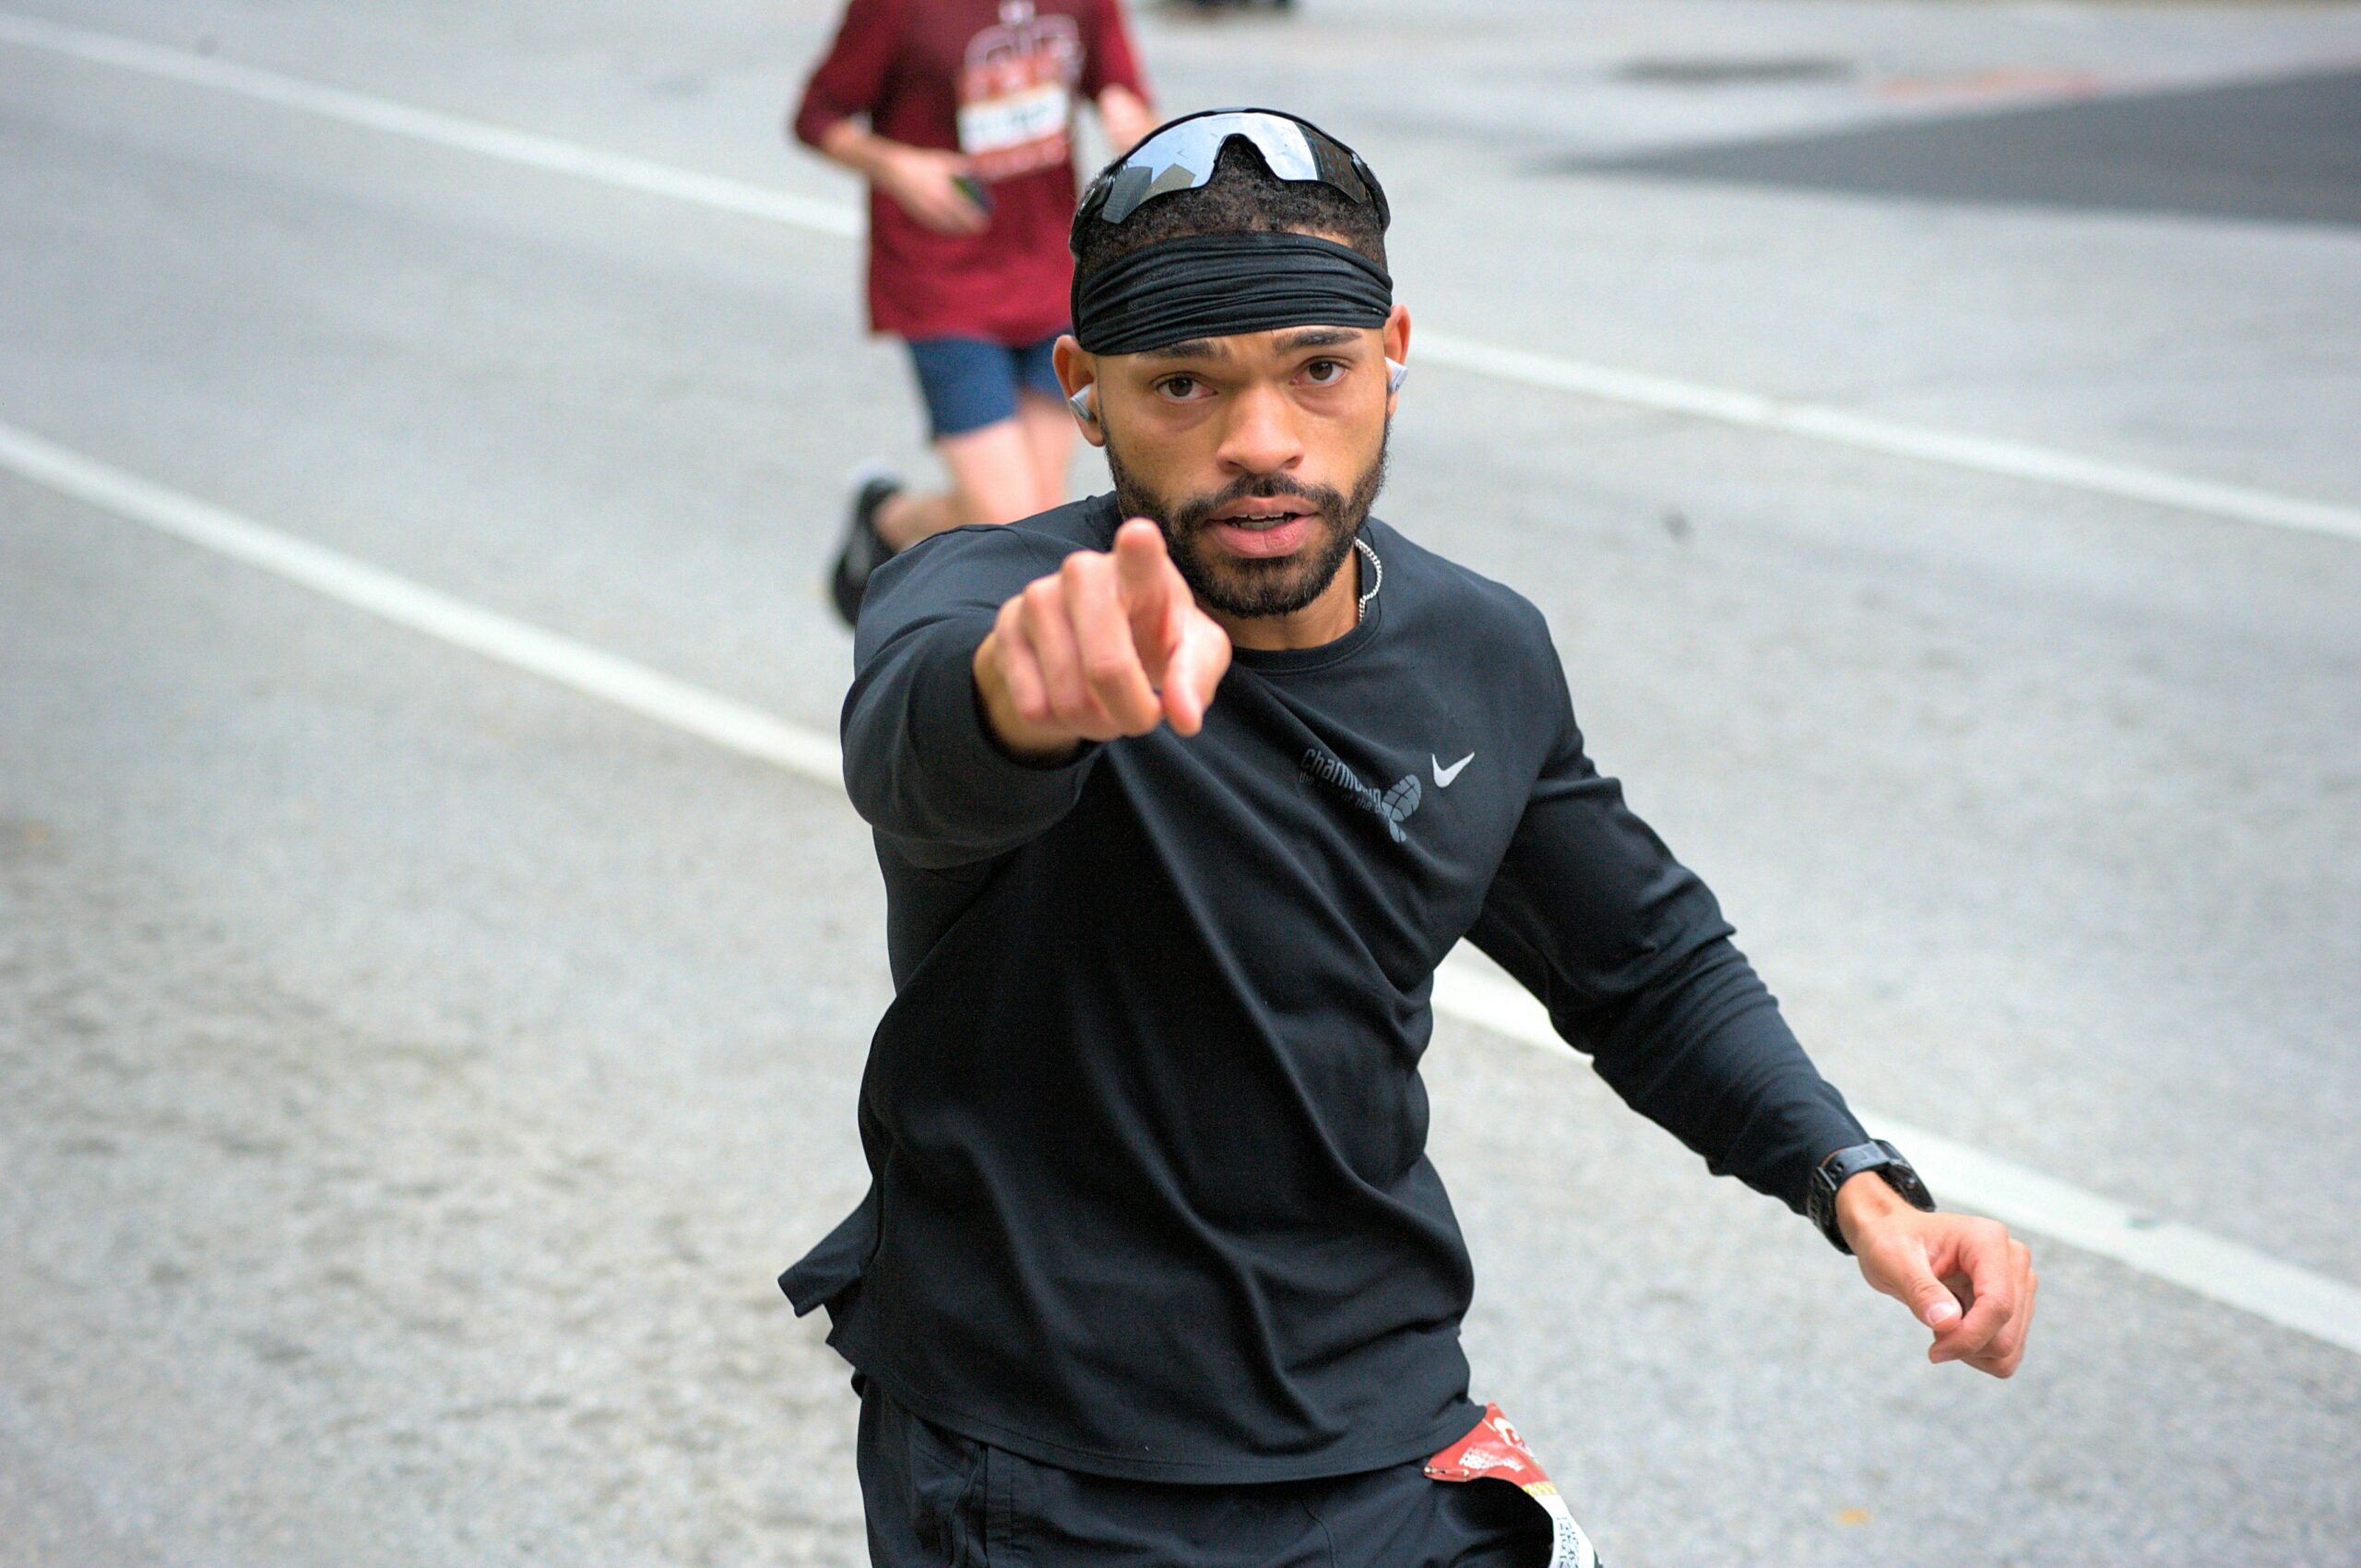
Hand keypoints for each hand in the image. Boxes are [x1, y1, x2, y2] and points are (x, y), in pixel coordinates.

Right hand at [875, 145, 988, 235]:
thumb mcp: (943, 160)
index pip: (963, 207)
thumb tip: (980, 170)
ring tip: (967, 231)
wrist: (895, 170)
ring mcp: (924, 209)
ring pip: (944, 225)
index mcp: (941, 188)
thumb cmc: (923, 163)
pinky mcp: (916, 214)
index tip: (986, 219)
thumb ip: (962, 165)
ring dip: (957, 230)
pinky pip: (932, 225)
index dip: (975, 216)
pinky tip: (950, 230)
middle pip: (955, 219)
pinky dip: (943, 229)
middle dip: (969, 227)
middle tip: (981, 228)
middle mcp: (933, 201)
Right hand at [974, 520, 1232, 761]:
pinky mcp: (1006, 627)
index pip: (1138, 551)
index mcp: (1141, 567)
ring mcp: (1038, 596)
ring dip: (1097, 725)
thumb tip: (1185, 719)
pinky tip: (1076, 704)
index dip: (1138, 547)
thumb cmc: (1156, 636)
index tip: (1140, 535)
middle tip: (1144, 719)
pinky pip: (1033, 708)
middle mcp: (1084, 571)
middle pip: (1106, 668)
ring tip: (1111, 709)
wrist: (1095, 636)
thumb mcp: (1194, 654)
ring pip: (1068, 700)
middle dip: (1131, 714)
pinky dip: (1062, 727)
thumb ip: (1195, 680)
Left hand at [1838, 1175, 2036, 1377]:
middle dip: (1965, 1345)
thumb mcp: (1892, 1259)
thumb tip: (1948, 1322)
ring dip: (1970, 1350)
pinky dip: (1977, 1352)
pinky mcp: (2016, 1304)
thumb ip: (1921, 1290)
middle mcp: (2013, 1260)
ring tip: (1940, 1319)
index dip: (1968, 1337)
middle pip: (2006, 1334)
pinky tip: (1953, 1326)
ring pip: (2008, 1348)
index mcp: (1987, 1240)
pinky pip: (2006, 1353)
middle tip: (1929, 1324)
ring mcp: (2018, 1284)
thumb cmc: (1892, 1241)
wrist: (1896, 1241)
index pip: (1997, 1304)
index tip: (1934, 1352)